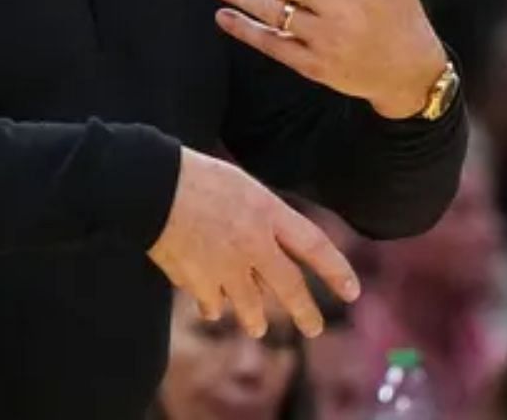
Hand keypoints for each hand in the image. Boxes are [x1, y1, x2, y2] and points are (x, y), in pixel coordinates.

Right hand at [149, 147, 359, 337]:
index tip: (353, 291)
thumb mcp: (242, 186)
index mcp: (269, 213)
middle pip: (289, 286)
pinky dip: (214, 307)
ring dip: (255, 319)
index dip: (337, 271)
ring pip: (251, 305)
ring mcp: (227, 267)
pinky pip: (213, 304)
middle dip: (304, 312)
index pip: (315, 246)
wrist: (153, 187)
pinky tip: (213, 310)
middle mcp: (255, 244)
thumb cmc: (195, 177)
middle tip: (314, 329)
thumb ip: (261, 219)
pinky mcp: (199, 283)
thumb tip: (267, 248)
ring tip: (258, 328)